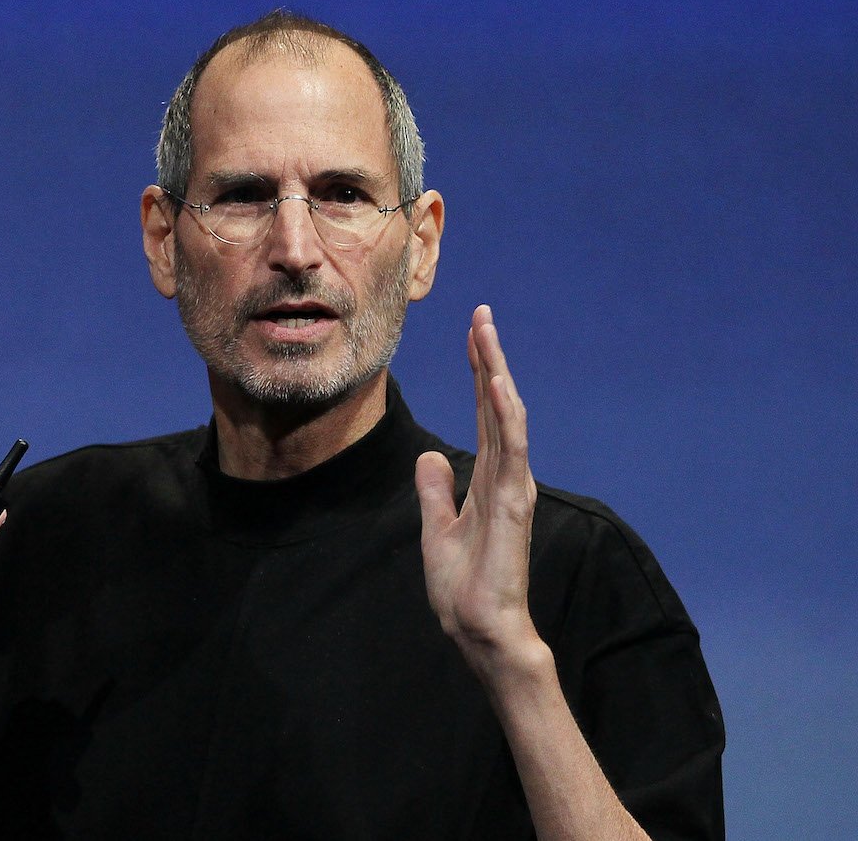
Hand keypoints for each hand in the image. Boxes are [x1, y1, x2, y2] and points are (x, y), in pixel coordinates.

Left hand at [415, 305, 540, 677]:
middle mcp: (506, 476)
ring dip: (497, 372)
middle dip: (488, 359)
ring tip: (486, 332)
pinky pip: (511, 448)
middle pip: (497, 405)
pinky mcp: (513, 502)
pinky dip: (505, 413)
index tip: (472, 334)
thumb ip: (436, 492)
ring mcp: (513, 486)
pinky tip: (496, 381)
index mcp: (489, 480)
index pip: (485, 415)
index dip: (479, 373)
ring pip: (507, 416)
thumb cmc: (464, 588)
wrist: (479, 629)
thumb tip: (430, 458)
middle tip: (481, 315)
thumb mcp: (437, 530)